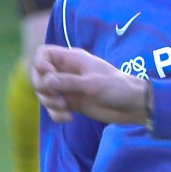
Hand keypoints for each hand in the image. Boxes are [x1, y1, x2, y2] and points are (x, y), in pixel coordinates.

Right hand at [32, 44, 147, 123]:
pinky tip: (68, 118)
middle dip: (42, 88)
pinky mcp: (71, 103)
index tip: (49, 75)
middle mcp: (67, 71)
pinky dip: (56, 114)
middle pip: (39, 75)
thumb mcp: (93, 84)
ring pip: (45, 93)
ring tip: (64, 108)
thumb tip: (46, 80)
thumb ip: (69, 82)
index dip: (40, 64)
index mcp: (72, 59)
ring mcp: (68, 87)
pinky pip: (53, 107)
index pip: (44, 53)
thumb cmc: (117, 88)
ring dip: (49, 102)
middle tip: (56, 97)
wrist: (131, 106)